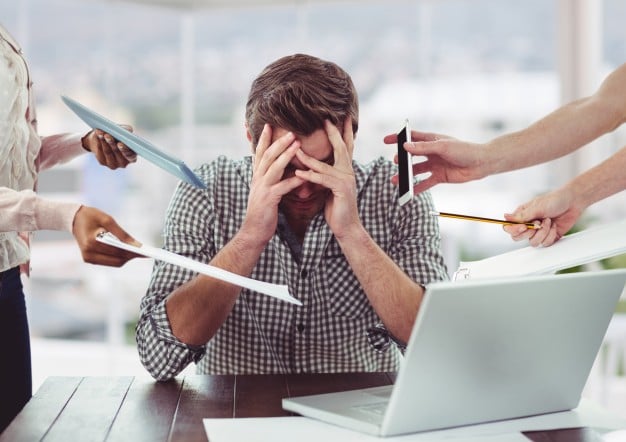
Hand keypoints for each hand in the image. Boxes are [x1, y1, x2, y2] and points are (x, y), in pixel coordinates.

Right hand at [72, 206, 142, 265]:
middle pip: (117, 260)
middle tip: (145, 252)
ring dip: (126, 257)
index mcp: (91, 242)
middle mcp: (89, 254)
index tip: (146, 252)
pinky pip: (109, 261)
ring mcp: (88, 258)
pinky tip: (127, 251)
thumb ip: (122, 234)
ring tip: (138, 251)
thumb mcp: (108, 220)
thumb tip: (137, 245)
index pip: (117, 251)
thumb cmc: (91, 216)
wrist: (73, 219)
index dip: (132, 252)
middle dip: (131, 256)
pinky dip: (119, 257)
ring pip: (115, 263)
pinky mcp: (89, 260)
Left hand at [82, 126, 136, 168]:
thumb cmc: (118, 136)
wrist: (105, 140)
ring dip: (103, 141)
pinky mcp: (103, 162)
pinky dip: (98, 142)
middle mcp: (124, 163)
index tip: (120, 144)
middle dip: (112, 143)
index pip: (131, 156)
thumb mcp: (124, 132)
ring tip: (101, 133)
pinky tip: (98, 135)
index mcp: (132, 156)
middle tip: (107, 136)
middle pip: (117, 153)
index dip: (125, 150)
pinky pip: (100, 151)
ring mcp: (113, 164)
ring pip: (107, 152)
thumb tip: (127, 130)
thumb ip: (128, 131)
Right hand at [241, 124, 303, 244]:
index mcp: (257, 176)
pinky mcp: (269, 199)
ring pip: (274, 167)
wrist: (253, 231)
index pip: (260, 153)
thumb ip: (269, 179)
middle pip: (267, 156)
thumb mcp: (263, 191)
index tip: (269, 125)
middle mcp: (258, 179)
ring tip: (297, 144)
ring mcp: (262, 189)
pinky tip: (304, 176)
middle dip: (278, 142)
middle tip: (291, 131)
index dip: (264, 139)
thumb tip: (276, 168)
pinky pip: (283, 187)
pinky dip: (294, 180)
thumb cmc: (262, 212)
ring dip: (286, 155)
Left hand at [295, 118, 358, 238]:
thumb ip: (324, 175)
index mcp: (346, 170)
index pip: (345, 146)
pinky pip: (322, 180)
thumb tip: (313, 165)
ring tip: (295, 148)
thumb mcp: (329, 187)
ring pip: (325, 165)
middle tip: (326, 119)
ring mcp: (346, 180)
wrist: (346, 227)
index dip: (344, 131)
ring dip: (308, 157)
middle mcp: (348, 172)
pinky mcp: (341, 190)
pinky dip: (309, 176)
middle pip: (341, 148)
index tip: (342, 117)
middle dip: (334, 132)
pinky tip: (298, 173)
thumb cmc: (336, 208)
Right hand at [383, 130, 484, 193]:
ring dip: (406, 176)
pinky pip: (425, 183)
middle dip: (401, 159)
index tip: (386, 141)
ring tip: (396, 180)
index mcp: (432, 140)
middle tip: (396, 162)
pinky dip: (416, 188)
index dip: (398, 138)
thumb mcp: (442, 147)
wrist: (480, 164)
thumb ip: (423, 148)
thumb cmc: (464, 150)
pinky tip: (408, 192)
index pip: (411, 137)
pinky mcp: (439, 177)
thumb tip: (405, 147)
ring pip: (416, 171)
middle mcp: (431, 152)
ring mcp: (434, 165)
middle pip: (411, 155)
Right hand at [502, 188, 581, 246]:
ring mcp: (538, 232)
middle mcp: (528, 224)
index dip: (514, 230)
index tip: (524, 227)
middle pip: (517, 238)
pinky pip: (545, 243)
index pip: (509, 227)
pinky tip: (554, 226)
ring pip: (532, 242)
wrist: (573, 202)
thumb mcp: (537, 207)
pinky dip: (551, 235)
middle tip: (537, 224)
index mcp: (521, 216)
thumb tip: (505, 217)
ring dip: (542, 232)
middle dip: (529, 233)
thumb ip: (521, 216)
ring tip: (549, 221)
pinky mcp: (548, 237)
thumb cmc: (555, 200)